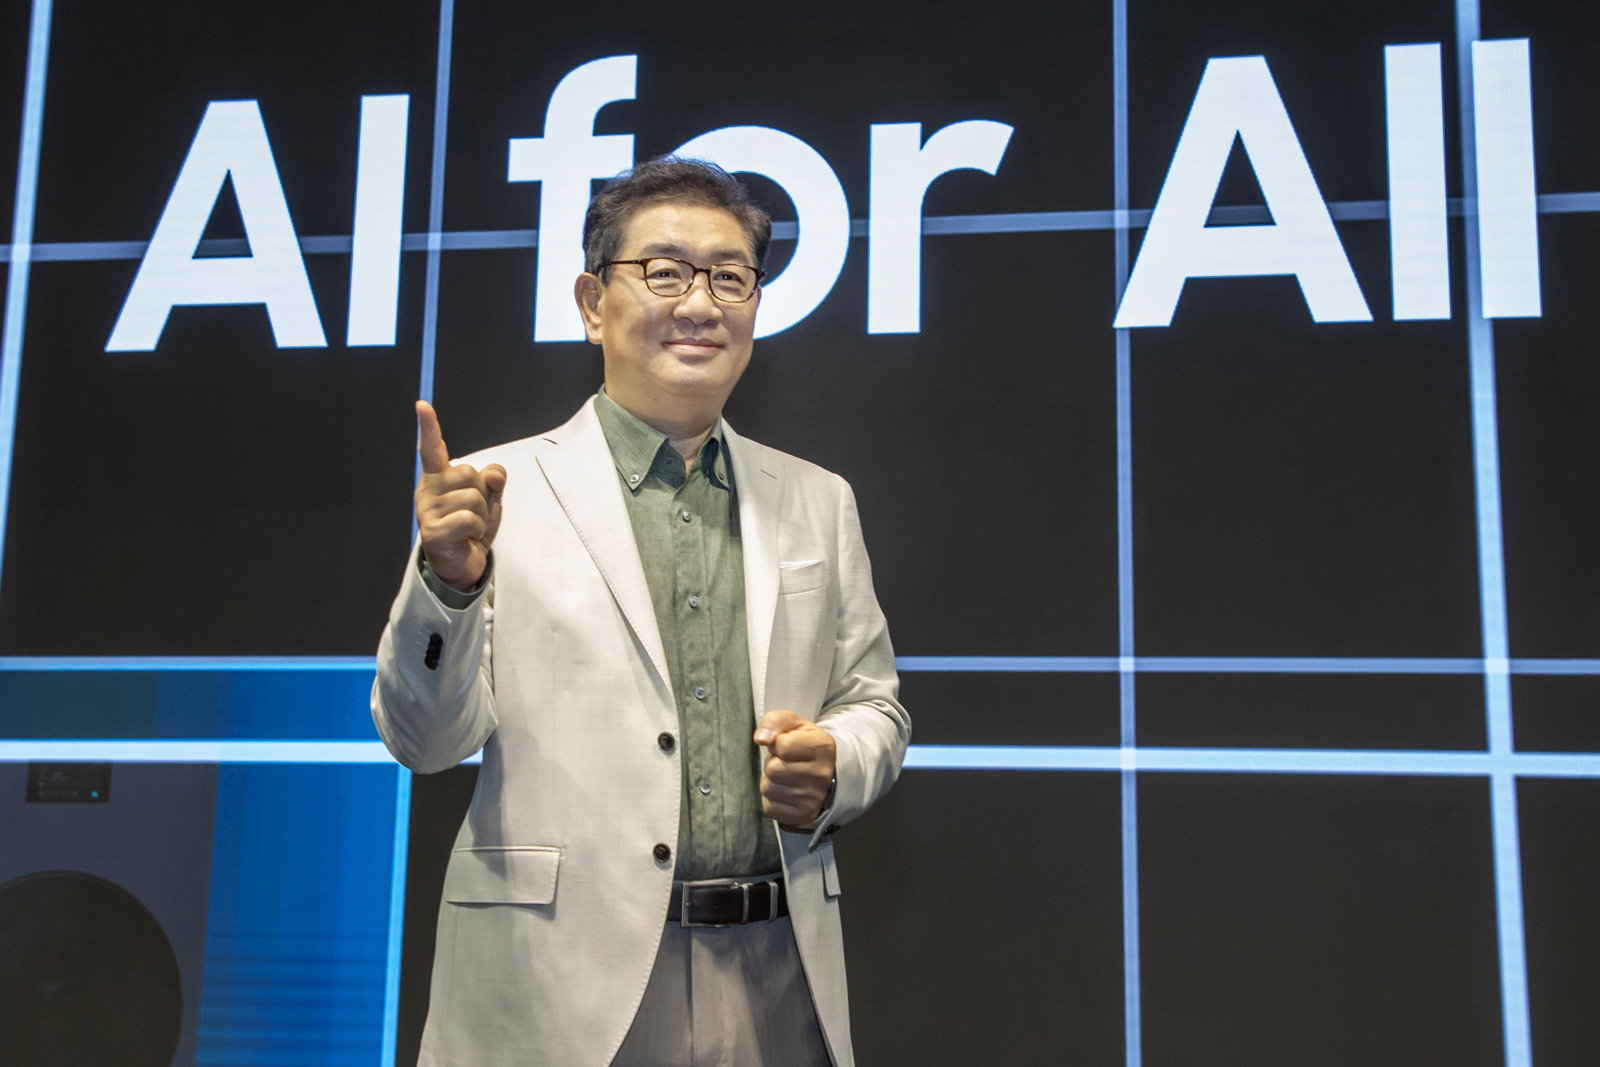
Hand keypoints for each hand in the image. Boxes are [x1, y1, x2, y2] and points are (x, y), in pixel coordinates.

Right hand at [414, 400, 506, 589]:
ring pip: (472, 498)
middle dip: (482, 494)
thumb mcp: (488, 499)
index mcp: (438, 478)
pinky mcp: (432, 532)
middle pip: (468, 473)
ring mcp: (427, 511)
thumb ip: (494, 481)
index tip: (422, 405)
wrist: (461, 564)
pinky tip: (467, 538)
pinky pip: (469, 518)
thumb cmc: (470, 526)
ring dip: (482, 515)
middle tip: (474, 513)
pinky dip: (478, 529)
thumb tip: (494, 474)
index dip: (429, 427)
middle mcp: (427, 490)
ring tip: (471, 528)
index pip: (432, 448)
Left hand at [754, 710, 836, 828]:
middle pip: (773, 769)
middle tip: (785, 763)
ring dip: (771, 781)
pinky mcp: (804, 815)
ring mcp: (814, 797)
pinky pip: (770, 807)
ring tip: (785, 776)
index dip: (777, 744)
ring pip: (769, 788)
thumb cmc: (802, 744)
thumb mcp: (792, 724)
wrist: (820, 772)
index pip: (782, 745)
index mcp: (823, 746)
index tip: (786, 746)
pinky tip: (785, 792)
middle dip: (773, 763)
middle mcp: (822, 774)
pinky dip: (772, 799)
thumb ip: (774, 721)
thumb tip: (760, 739)